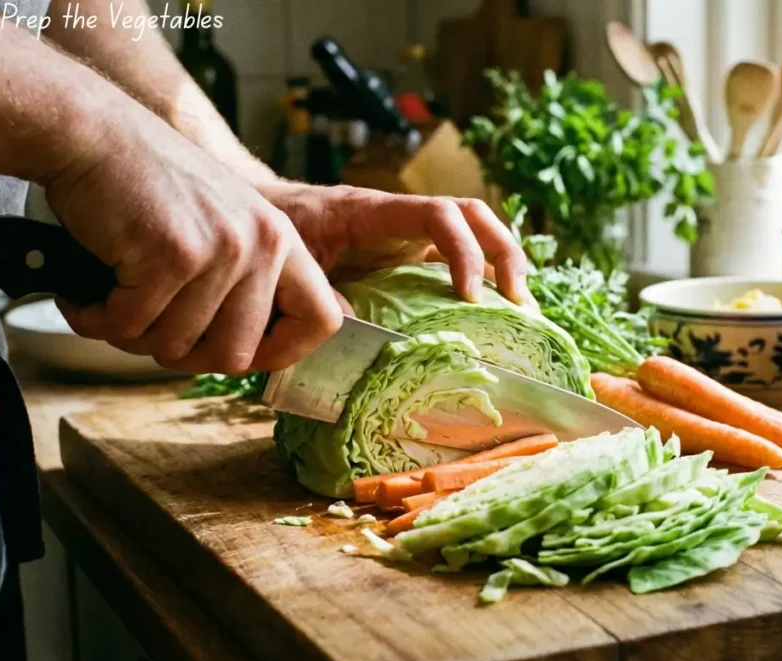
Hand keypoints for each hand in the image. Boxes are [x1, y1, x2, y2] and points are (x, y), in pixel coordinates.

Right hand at [45, 109, 343, 373]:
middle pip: (236, 356)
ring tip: (116, 296)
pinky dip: (101, 318)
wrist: (95, 134)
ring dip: (134, 333)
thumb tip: (247, 356)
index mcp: (282, 240)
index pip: (322, 320)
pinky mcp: (174, 254)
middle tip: (150, 326)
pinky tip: (91, 293)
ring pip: (176, 346)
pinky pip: (133, 325)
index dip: (284, 352)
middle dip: (185, 355)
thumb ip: (246, 281)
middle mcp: (263, 245)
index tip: (245, 355)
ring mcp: (222, 250)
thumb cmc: (149, 187)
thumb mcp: (224, 224)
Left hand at [257, 182, 532, 305]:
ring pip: (474, 235)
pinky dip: (482, 283)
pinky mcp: (409, 256)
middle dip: (503, 254)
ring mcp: (409, 236)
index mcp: (374, 211)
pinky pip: (456, 260)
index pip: (439, 215)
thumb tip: (355, 328)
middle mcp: (402, 219)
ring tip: (521, 312)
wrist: (260, 212)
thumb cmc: (276, 230)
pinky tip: (494, 317)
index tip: (469, 297)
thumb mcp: (292, 259)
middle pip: (474, 217)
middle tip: (518, 302)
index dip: (464, 252)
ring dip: (503, 267)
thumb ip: (318, 289)